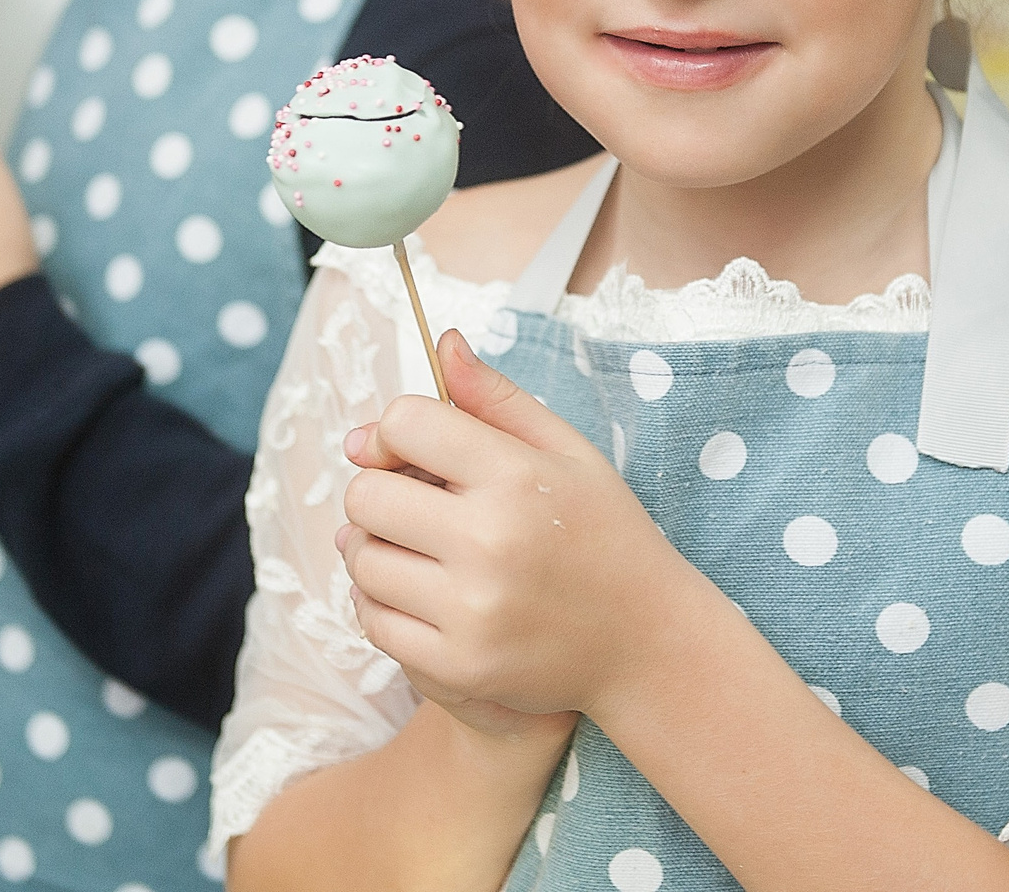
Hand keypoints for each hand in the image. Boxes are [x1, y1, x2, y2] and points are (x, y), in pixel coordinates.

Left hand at [336, 331, 696, 728]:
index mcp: (516, 476)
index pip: (405, 423)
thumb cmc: (605, 534)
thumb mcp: (568, 451)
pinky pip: (373, 623)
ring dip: (376, 549)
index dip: (394, 431)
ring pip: (362, 561)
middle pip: (365, 497)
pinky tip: (418, 594)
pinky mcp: (458, 666)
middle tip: (414, 504)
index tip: (411, 450)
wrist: (647, 642)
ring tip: (417, 549)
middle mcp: (489, 541)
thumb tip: (440, 342)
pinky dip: (381, 605)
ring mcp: (471, 610)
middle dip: (379, 491)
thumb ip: (497, 398)